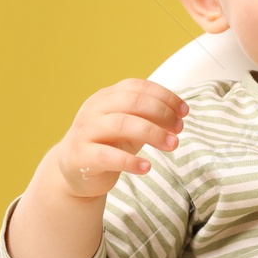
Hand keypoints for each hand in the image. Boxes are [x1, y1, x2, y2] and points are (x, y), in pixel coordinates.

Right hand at [53, 78, 189, 198]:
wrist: (73, 170)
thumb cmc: (108, 143)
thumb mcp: (130, 125)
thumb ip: (149, 115)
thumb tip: (181, 112)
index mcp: (106, 97)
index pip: (138, 87)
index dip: (165, 96)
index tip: (184, 111)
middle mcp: (94, 110)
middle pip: (131, 102)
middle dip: (161, 113)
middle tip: (179, 129)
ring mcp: (85, 132)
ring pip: (120, 124)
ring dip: (152, 133)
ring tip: (172, 144)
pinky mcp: (81, 156)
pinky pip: (107, 155)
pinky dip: (130, 161)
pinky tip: (147, 167)